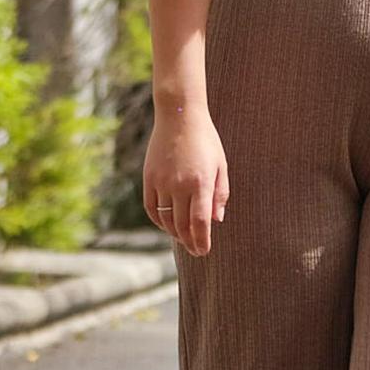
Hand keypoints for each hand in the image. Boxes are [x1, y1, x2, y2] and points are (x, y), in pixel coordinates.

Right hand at [142, 113, 228, 258]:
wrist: (179, 118)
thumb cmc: (206, 141)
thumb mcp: (221, 165)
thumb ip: (220, 194)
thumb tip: (216, 220)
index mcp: (200, 182)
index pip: (200, 221)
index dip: (202, 240)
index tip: (204, 252)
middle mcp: (179, 185)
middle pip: (181, 224)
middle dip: (190, 241)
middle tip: (196, 251)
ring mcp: (161, 182)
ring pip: (165, 218)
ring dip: (175, 233)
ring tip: (184, 240)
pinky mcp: (148, 178)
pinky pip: (151, 207)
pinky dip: (159, 220)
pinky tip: (167, 225)